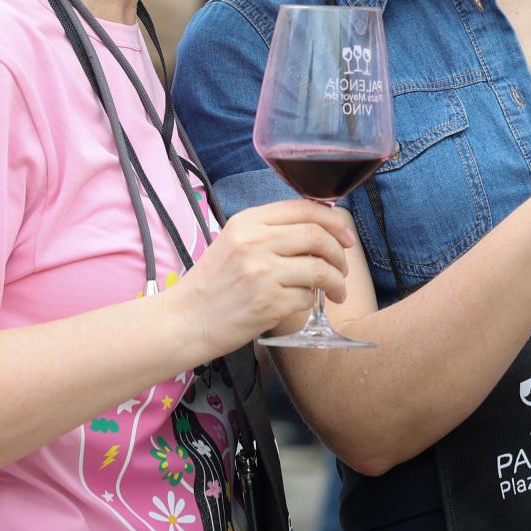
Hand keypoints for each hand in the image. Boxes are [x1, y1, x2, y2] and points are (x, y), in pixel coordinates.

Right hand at [165, 200, 356, 357]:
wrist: (185, 321)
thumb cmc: (212, 284)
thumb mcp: (234, 242)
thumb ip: (270, 232)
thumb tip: (319, 230)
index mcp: (247, 222)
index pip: (304, 209)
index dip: (334, 221)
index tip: (345, 237)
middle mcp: (255, 242)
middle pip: (318, 236)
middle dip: (340, 253)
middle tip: (343, 268)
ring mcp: (262, 273)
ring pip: (320, 269)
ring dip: (337, 282)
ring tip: (336, 292)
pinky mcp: (268, 303)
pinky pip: (307, 298)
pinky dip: (311, 302)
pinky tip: (302, 305)